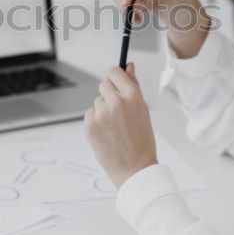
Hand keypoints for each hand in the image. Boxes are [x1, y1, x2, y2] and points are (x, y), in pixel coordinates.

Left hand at [83, 63, 157, 188]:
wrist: (134, 168)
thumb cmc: (142, 141)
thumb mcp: (143, 110)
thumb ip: (133, 85)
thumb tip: (128, 66)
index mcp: (133, 96)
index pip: (115, 72)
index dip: (115, 76)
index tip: (115, 82)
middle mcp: (116, 102)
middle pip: (103, 84)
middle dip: (108, 93)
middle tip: (118, 111)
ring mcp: (101, 113)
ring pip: (97, 102)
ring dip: (103, 110)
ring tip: (115, 128)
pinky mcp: (90, 125)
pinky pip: (90, 114)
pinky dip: (96, 122)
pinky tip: (107, 134)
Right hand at [113, 0, 211, 58]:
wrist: (179, 8)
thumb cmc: (180, 1)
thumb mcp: (170, 1)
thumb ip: (153, 2)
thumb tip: (135, 5)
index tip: (126, 3)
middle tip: (128, 15)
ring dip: (124, 5)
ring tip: (136, 18)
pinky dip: (124, 7)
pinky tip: (136, 16)